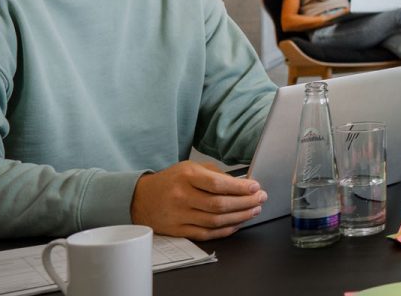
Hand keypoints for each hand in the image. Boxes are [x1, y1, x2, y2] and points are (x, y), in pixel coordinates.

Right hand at [130, 161, 266, 240]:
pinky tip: (237, 224)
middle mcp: (181, 196)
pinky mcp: (177, 230)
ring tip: (253, 211)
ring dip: (239, 217)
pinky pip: (206, 233)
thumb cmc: (171, 181)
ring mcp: (178, 215)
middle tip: (260, 199)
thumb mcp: (190, 168)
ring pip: (215, 221)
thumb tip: (243, 184)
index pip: (218, 184)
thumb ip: (216, 175)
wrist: (140, 198)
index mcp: (186, 176)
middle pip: (219, 204)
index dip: (240, 188)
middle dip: (245, 203)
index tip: (256, 187)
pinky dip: (225, 230)